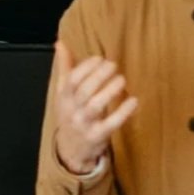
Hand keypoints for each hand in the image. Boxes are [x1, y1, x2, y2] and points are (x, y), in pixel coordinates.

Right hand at [52, 39, 137, 175]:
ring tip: (122, 80)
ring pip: (95, 106)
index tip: (100, 58)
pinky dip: (122, 113)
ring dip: (109, 91)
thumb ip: (64, 67)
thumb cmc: (70, 114)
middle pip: (83, 91)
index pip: (72, 79)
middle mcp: (72, 110)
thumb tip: (60, 43)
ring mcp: (84, 124)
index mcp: (64, 97)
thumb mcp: (63, 93)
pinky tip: (134, 101)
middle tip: (113, 65)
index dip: (86, 67)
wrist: (70, 150)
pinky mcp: (97, 136)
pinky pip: (110, 124)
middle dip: (98, 76)